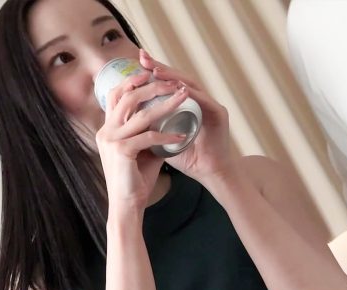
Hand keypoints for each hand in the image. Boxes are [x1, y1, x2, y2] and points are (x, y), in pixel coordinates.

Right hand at [95, 69, 191, 212]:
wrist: (126, 206)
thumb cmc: (135, 181)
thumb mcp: (143, 153)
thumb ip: (151, 134)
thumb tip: (169, 122)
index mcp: (107, 129)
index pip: (116, 95)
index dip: (133, 81)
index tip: (154, 74)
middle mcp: (106, 131)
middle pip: (127, 97)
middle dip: (152, 85)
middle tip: (174, 83)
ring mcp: (112, 141)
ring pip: (140, 114)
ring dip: (165, 104)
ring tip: (183, 97)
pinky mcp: (122, 151)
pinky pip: (149, 137)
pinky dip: (167, 136)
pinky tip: (182, 137)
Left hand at [138, 48, 237, 183]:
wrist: (209, 173)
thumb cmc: (187, 159)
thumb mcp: (163, 140)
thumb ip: (150, 128)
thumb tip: (127, 120)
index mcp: (186, 105)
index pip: (168, 84)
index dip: (153, 73)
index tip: (135, 63)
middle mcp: (199, 100)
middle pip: (177, 79)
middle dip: (159, 68)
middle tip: (142, 57)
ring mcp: (210, 105)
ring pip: (190, 85)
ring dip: (172, 77)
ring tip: (155, 70)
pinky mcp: (219, 114)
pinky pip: (203, 100)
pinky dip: (189, 94)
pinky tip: (177, 88)